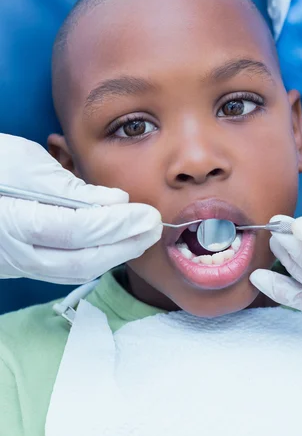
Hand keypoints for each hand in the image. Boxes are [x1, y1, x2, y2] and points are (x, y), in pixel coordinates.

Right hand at [0, 134, 161, 283]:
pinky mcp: (22, 265)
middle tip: (153, 229)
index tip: (146, 213)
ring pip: (74, 271)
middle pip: (81, 260)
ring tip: (141, 237)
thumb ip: (70, 187)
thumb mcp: (25, 164)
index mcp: (14, 221)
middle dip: (124, 247)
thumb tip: (115, 201)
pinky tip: (115, 247)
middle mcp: (15, 252)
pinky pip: (64, 270)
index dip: (117, 224)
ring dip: (113, 256)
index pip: (78, 230)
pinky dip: (95, 259)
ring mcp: (17, 264)